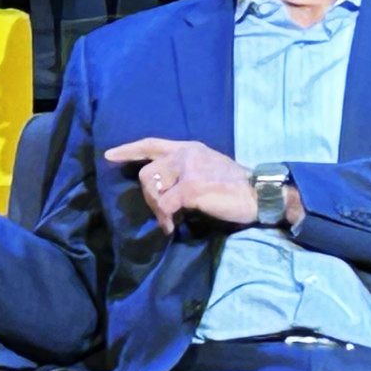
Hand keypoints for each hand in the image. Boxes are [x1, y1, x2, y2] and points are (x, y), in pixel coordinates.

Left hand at [103, 138, 253, 234]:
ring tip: (169, 219)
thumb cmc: (235, 185)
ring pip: (152, 188)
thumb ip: (185, 170)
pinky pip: (164, 205)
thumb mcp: (207, 167)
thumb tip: (164, 188)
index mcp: (189, 148)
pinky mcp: (191, 188)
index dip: (129, 150)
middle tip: (162, 212)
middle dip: (149, 196)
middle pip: (147, 172)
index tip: (109, 155)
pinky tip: (171, 226)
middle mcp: (185, 154)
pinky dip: (164, 219)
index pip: (152, 144)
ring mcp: (188, 170)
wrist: (260, 193)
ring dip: (156, 207)